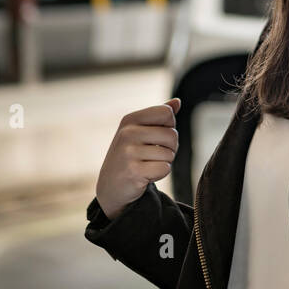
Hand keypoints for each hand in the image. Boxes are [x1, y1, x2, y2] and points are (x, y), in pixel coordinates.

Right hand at [95, 97, 180, 220]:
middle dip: (170, 148)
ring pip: (169, 154)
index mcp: (130, 119)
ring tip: (147, 165)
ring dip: (164, 162)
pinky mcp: (134, 172)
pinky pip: (165, 169)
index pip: (166, 112)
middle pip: (172, 134)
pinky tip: (145, 175)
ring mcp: (129, 153)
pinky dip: (160, 174)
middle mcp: (127, 133)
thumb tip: (177, 102)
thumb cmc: (130, 155)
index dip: (169, 126)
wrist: (111, 186)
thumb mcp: (139, 131)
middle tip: (153, 155)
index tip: (156, 136)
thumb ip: (158, 116)